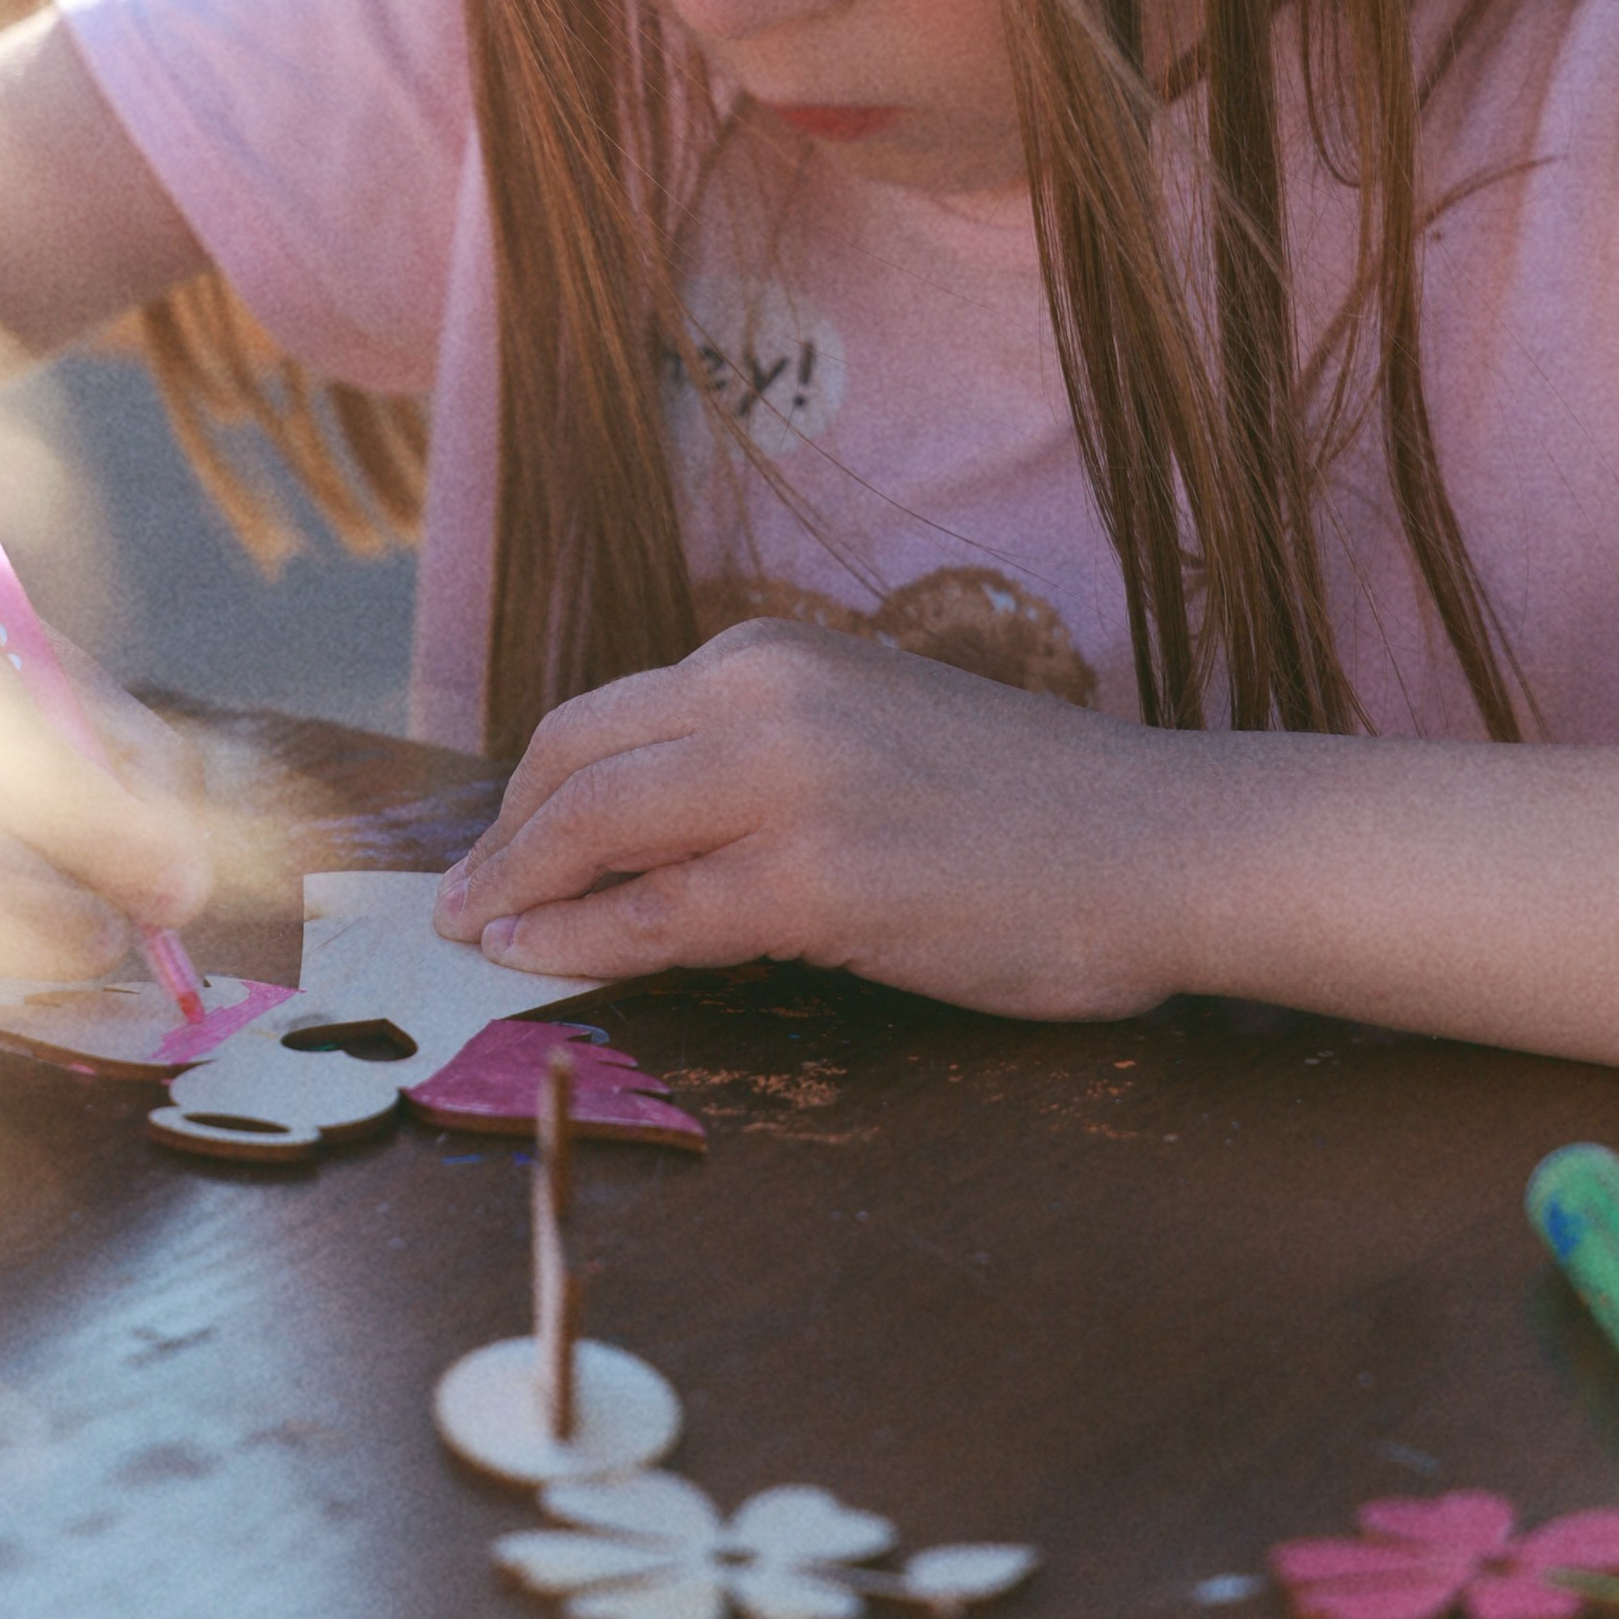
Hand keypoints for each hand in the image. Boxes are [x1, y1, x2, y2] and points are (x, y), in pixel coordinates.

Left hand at [432, 619, 1178, 1019]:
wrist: (1159, 840)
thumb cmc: (1029, 807)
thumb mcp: (873, 735)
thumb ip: (764, 757)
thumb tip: (643, 831)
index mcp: (776, 659)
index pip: (600, 719)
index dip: (529, 793)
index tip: (495, 844)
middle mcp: (768, 696)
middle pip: (572, 763)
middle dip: (500, 840)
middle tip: (459, 900)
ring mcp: (790, 783)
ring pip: (595, 830)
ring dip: (518, 890)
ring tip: (478, 935)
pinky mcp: (818, 878)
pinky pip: (655, 917)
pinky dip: (578, 942)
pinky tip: (540, 960)